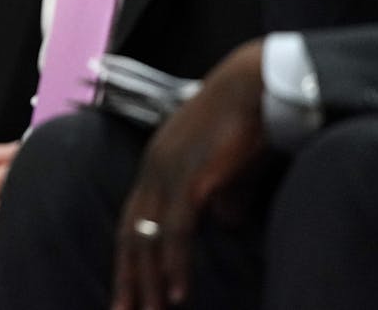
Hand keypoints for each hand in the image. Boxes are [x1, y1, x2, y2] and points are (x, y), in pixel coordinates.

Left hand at [112, 40, 267, 309]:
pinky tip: (174, 293)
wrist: (252, 88)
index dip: (127, 255)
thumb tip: (224, 219)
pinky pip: (175, 230)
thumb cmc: (242, 123)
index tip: (125, 287)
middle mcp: (152, 170)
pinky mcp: (188, 178)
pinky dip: (173, 263)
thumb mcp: (223, 166)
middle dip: (126, 276)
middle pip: (130, 232)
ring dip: (146, 280)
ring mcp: (166, 173)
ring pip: (147, 236)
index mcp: (155, 166)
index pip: (133, 219)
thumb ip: (218, 195)